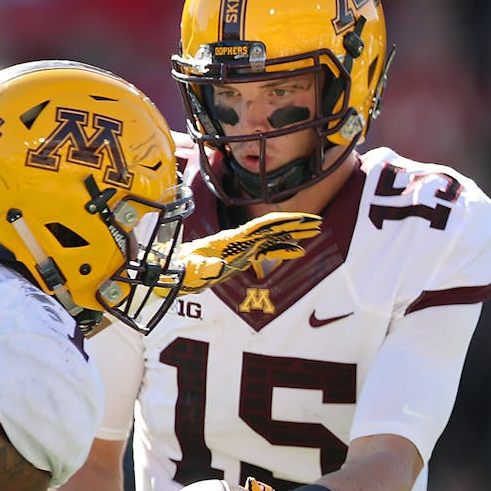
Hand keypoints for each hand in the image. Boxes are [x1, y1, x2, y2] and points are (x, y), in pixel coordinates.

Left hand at [174, 211, 321, 292]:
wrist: (174, 272)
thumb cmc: (182, 270)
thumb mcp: (191, 270)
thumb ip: (203, 268)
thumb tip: (216, 267)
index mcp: (231, 240)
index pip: (262, 226)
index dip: (282, 221)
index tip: (301, 218)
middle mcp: (239, 240)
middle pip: (271, 228)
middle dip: (294, 224)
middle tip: (316, 222)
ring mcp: (241, 247)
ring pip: (272, 237)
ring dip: (292, 234)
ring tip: (313, 231)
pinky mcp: (241, 256)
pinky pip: (266, 250)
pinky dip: (283, 249)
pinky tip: (296, 251)